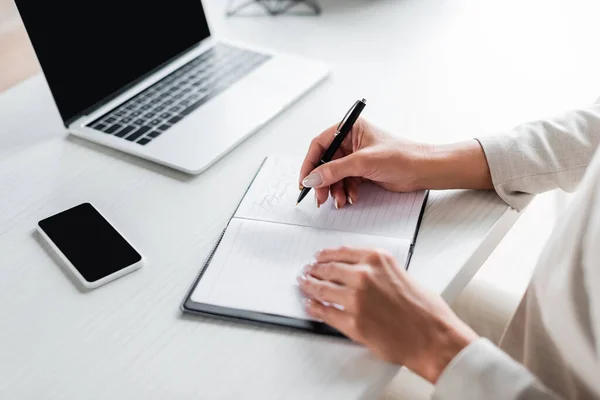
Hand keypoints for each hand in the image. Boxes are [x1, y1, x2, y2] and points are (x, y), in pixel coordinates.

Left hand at [297, 246, 477, 382]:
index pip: (342, 253)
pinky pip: (326, 313)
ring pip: (323, 290)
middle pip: (329, 270)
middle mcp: (364, 276)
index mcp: (377, 260)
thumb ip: (379, 270)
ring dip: (310, 287)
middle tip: (307, 271)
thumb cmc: (426, 310)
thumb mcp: (402, 274)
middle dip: (315, 270)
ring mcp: (356, 300)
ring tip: (304, 285)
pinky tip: (311, 306)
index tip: (318, 257)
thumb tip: (360, 272)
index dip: (326, 255)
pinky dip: (315, 308)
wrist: (434, 338)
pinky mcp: (353, 323)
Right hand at [299, 118, 492, 207]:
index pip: (320, 144)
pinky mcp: (363, 170)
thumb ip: (334, 170)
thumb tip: (312, 177)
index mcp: (350, 128)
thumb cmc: (401, 156)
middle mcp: (351, 141)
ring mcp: (356, 157)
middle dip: (322, 181)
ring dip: (334, 189)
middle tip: (319, 197)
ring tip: (339, 201)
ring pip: (334, 175)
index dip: (310, 163)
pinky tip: (351, 197)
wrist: (424, 170)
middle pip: (325, 162)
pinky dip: (345, 191)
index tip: (304, 180)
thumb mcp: (363, 162)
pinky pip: (345, 181)